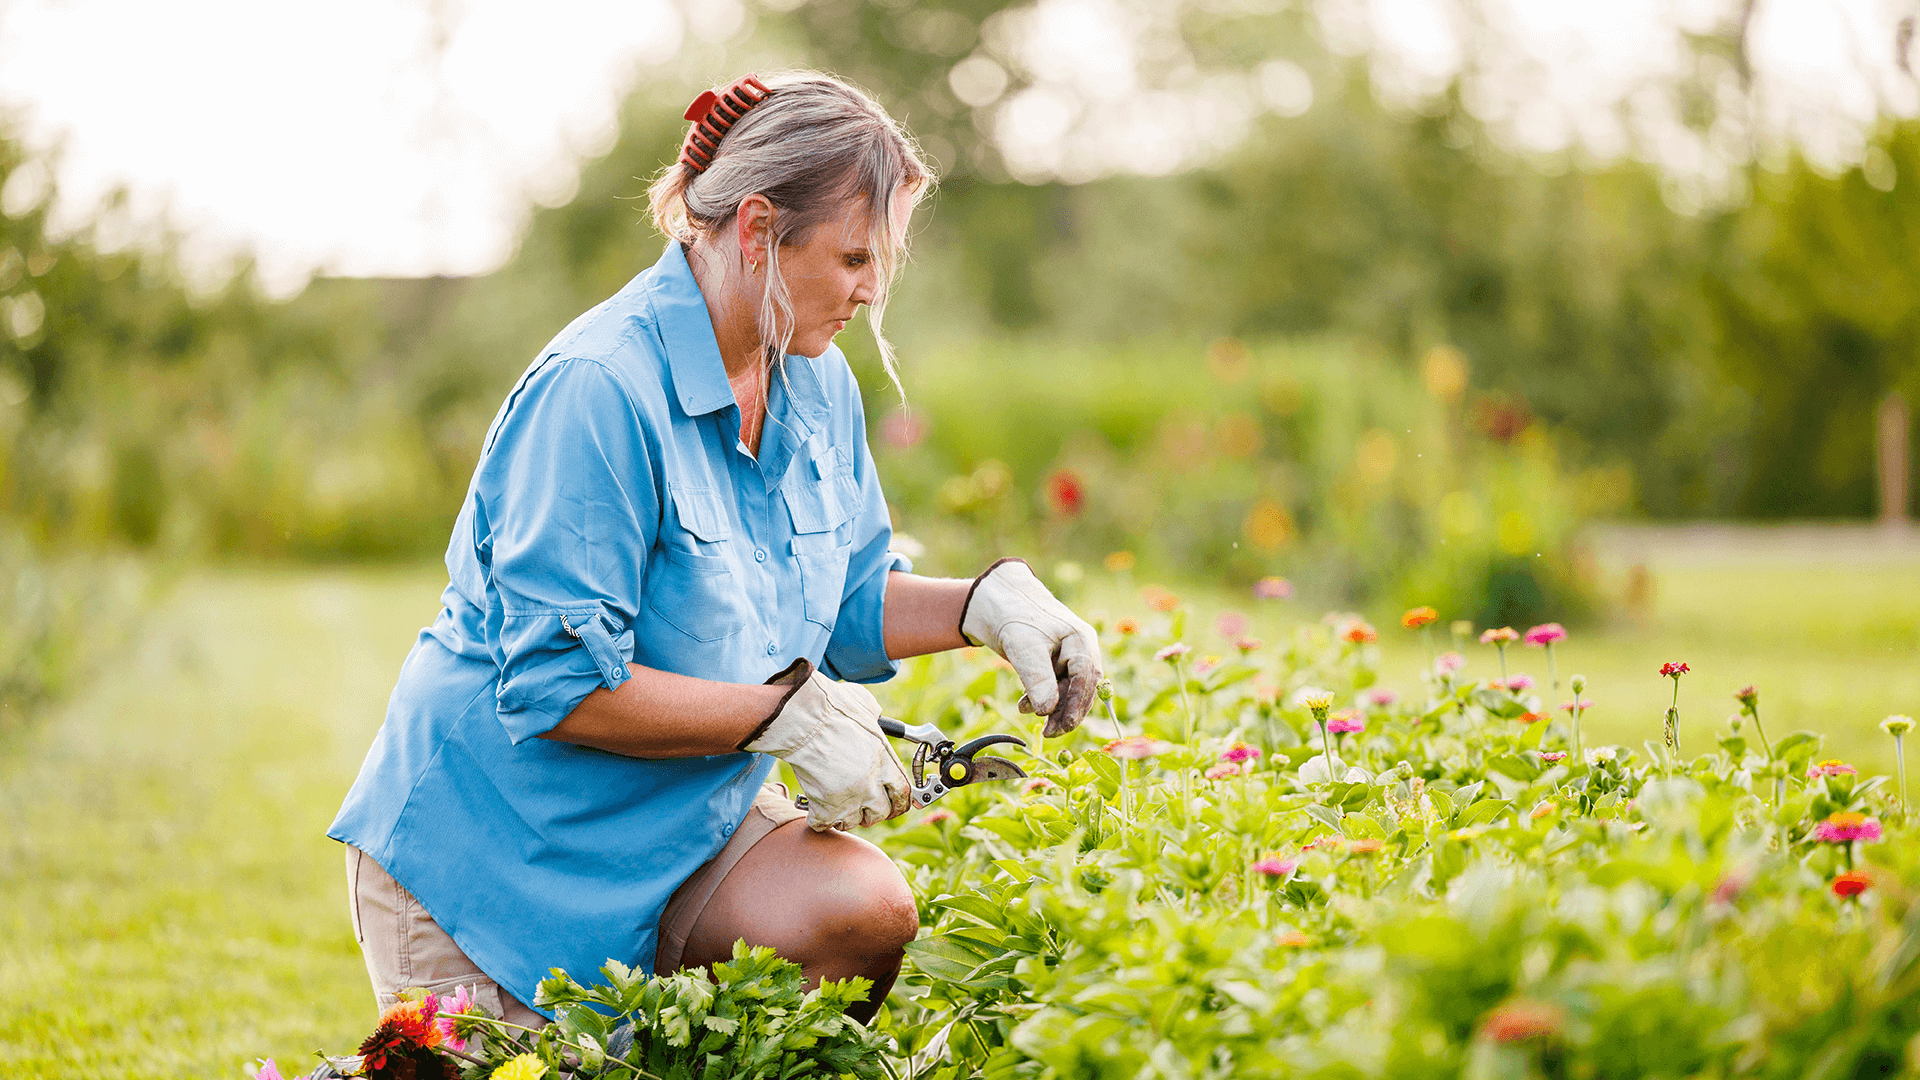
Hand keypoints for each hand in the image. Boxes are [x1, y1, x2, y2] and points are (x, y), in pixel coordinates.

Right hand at [741, 659, 910, 831]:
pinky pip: (824, 825)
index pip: (903, 793)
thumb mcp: (865, 706)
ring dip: (845, 817)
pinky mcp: (825, 807)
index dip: (899, 801)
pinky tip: (814, 809)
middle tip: (863, 808)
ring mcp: (849, 798)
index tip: (894, 804)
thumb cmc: (832, 707)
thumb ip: (874, 717)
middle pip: (882, 813)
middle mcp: (871, 784)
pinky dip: (818, 820)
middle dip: (873, 812)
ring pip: (853, 822)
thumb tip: (873, 714)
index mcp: (885, 762)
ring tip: (837, 807)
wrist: (803, 719)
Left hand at [959, 558, 1103, 737]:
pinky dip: (1043, 698)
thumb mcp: (1023, 648)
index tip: (1064, 726)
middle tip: (1048, 733)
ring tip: (1027, 714)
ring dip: (1052, 707)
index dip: (1076, 704)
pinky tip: (1025, 705)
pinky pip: (1057, 686)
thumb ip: (1037, 679)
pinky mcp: (1055, 662)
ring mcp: (1070, 655)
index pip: (1086, 678)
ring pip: (1068, 690)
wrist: (994, 601)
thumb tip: (1047, 710)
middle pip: (1081, 688)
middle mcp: (1081, 648)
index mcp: (1080, 639)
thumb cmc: (1012, 617)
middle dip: (1065, 712)